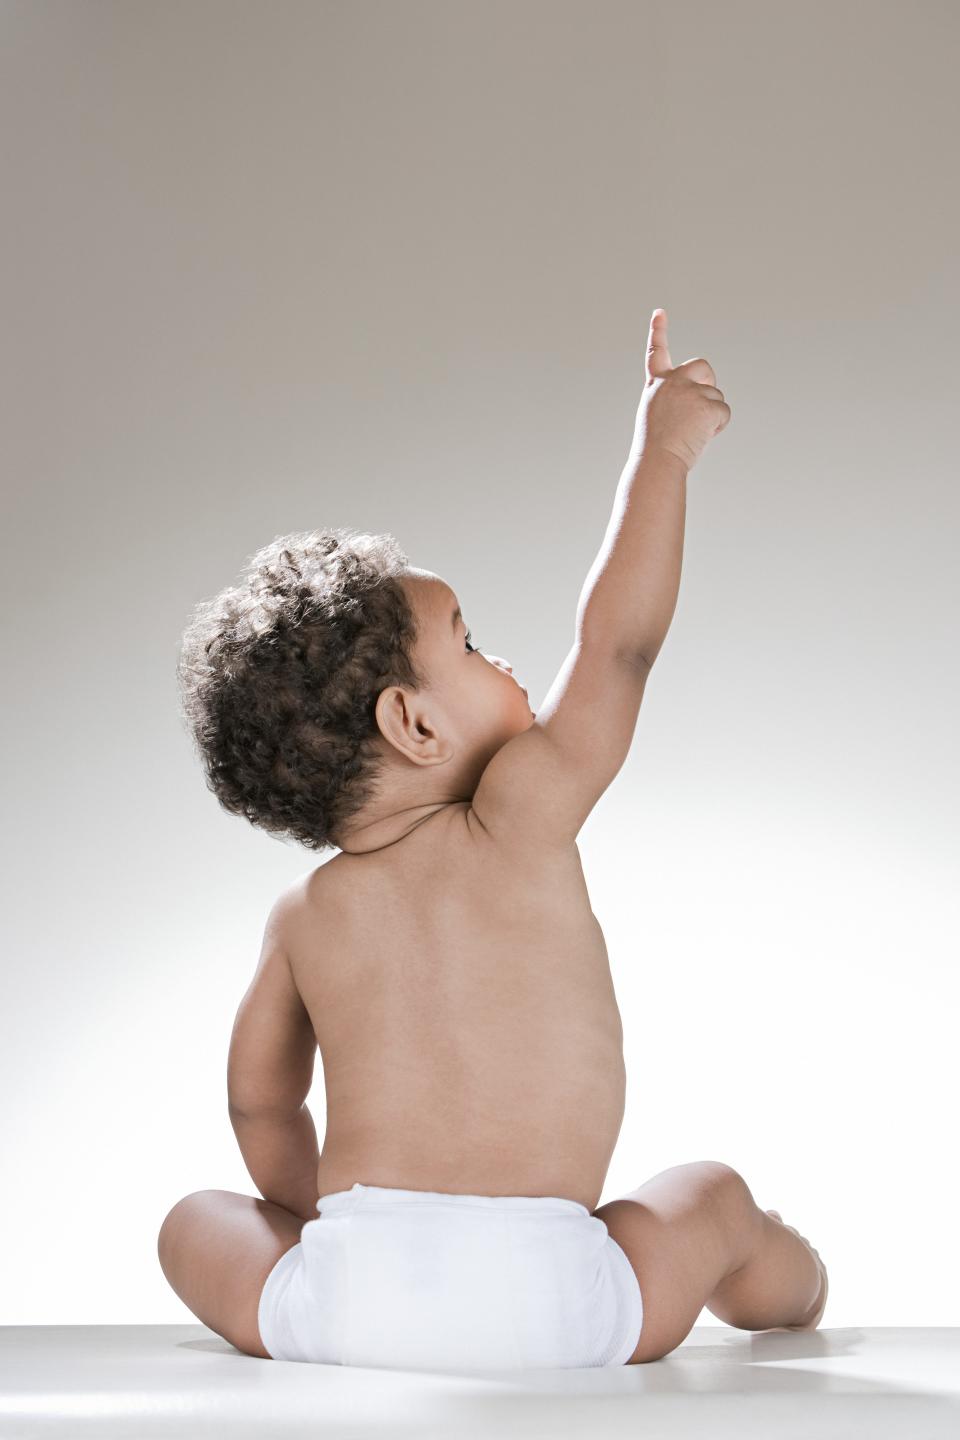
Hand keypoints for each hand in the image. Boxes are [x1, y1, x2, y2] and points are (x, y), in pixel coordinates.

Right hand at [630, 308, 730, 471]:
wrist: (657, 462)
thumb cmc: (656, 449)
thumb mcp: (658, 417)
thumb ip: (676, 402)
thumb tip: (704, 405)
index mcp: (656, 386)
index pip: (656, 353)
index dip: (658, 331)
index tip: (659, 313)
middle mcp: (673, 382)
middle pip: (702, 367)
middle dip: (708, 381)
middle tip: (701, 405)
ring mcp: (690, 391)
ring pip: (716, 396)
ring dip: (711, 415)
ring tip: (691, 432)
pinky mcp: (707, 405)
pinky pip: (724, 412)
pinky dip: (718, 425)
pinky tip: (702, 435)